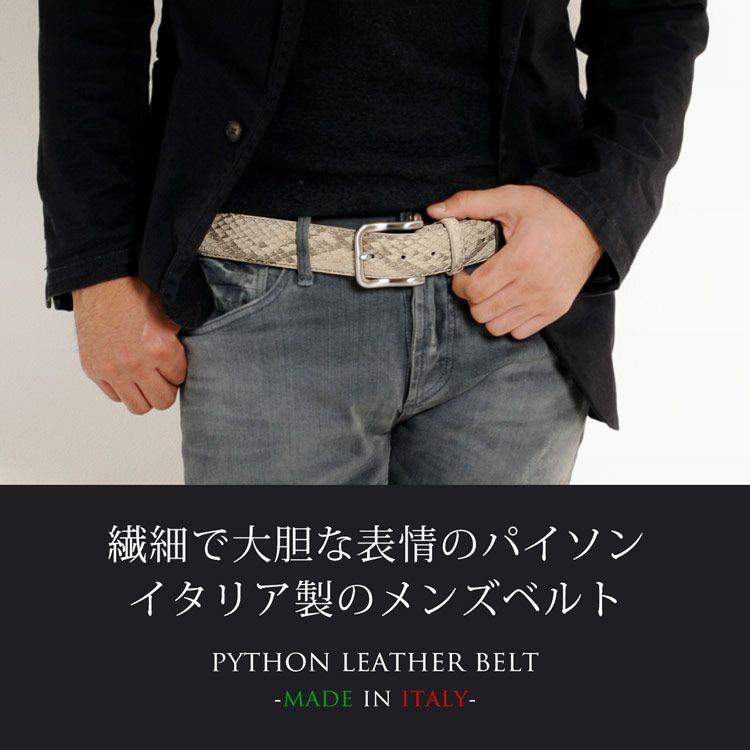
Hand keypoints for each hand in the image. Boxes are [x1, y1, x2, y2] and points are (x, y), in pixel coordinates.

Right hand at [72, 276, 186, 413]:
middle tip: (162, 373)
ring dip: (145, 394)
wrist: (101, 278)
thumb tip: (186, 365)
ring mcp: (111, 369)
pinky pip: (115, 396)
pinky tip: (126, 370)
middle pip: (162, 401)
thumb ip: (179, 343)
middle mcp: (135, 364)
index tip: (173, 360)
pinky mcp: (93, 368)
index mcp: (160, 349)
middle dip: (165, 388)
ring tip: (145, 376)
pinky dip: (123, 388)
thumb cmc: (138, 290)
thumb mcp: (170, 314)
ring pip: (138, 406)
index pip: (179, 380)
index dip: (178, 370)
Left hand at [427, 185, 603, 338]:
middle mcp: (534, 286)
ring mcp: (546, 301)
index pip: (475, 291)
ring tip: (492, 293)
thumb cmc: (552, 210)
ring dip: (488, 312)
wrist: (594, 223)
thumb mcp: (510, 198)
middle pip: (482, 313)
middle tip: (476, 283)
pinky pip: (520, 332)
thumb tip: (434, 209)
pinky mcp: (556, 310)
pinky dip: (509, 321)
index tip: (462, 275)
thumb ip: (470, 203)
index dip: (460, 285)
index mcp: (520, 259)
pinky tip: (510, 301)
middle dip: (471, 299)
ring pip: (498, 327)